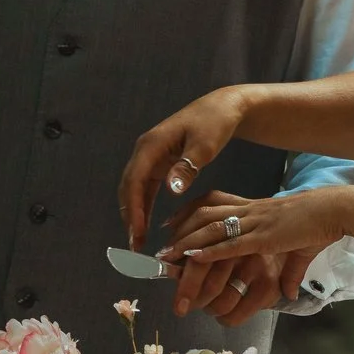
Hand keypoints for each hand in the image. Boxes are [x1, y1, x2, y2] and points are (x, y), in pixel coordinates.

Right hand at [119, 87, 252, 246]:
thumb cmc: (215, 122)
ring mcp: (151, 157)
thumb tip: (170, 189)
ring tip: (137, 241)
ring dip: (134, 214)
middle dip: (130, 216)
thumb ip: (187, 166)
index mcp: (151, 145)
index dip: (134, 208)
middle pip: (129, 187)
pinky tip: (145, 226)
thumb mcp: (205, 144)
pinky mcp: (159, 163)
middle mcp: (145, 151)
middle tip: (134, 245)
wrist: (223, 107)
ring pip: (135, 190)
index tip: (137, 231)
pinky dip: (144, 207)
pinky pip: (146, 188)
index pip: (135, 181)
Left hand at [162, 189, 353, 316]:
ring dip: (187, 243)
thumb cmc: (319, 225)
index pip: (212, 205)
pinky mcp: (265, 236)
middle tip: (161, 249)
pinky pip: (232, 243)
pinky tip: (193, 258)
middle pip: (204, 216)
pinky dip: (210, 251)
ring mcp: (255, 223)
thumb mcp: (299, 249)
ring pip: (212, 229)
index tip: (170, 227)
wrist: (335, 210)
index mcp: (254, 208)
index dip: (189, 215)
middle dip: (180, 232)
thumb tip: (289, 294)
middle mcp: (249, 211)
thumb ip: (290, 271)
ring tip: (167, 257)